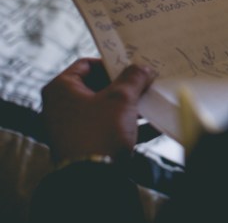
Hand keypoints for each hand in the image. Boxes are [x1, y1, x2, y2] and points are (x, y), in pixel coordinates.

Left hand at [40, 58, 155, 163]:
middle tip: (145, 84)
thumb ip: (134, 78)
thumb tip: (143, 68)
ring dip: (130, 106)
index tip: (133, 67)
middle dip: (125, 86)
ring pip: (105, 108)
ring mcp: (72, 127)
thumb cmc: (99, 132)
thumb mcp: (121, 98)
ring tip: (152, 104)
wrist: (91, 179)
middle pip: (98, 87)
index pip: (87, 64)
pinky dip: (127, 125)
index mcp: (61, 89)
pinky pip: (108, 128)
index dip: (112, 63)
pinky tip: (152, 127)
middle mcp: (61, 106)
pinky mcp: (84, 144)